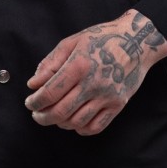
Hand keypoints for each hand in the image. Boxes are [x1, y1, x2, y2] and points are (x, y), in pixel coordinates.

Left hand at [24, 9, 166, 134]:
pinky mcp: (118, 105)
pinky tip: (74, 122)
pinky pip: (96, 127)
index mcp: (79, 65)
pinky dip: (81, 129)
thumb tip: (33, 85)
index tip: (30, 103)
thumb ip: (50, 64)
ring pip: (76, 122)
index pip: (49, 93)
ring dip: (60, 123)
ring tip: (55, 117)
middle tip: (37, 115)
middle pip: (60, 112)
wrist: (137, 41)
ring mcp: (107, 96)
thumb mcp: (71, 43)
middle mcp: (93, 83)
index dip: (35, 102)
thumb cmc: (101, 38)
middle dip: (43, 117)